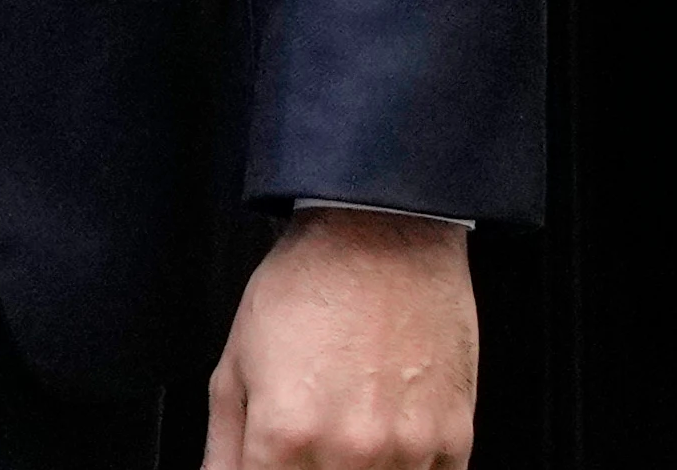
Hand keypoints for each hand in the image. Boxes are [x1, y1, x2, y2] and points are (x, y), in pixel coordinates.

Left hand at [204, 208, 476, 469]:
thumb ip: (223, 446)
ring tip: (350, 432)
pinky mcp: (453, 438)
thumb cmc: (310, 283)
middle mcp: (347, 452)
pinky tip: (388, 436)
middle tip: (308, 444)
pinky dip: (406, 469)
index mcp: (284, 436)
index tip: (271, 463)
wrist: (385, 230)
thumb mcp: (235, 361)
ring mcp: (406, 450)